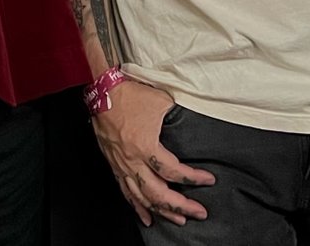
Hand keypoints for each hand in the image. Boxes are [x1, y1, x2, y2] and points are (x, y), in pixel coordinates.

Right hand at [91, 80, 215, 226]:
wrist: (102, 91)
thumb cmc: (129, 95)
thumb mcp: (161, 101)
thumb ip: (176, 115)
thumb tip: (189, 121)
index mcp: (146, 146)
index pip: (174, 171)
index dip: (194, 178)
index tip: (207, 180)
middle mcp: (133, 160)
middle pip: (159, 194)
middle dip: (182, 206)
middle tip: (198, 212)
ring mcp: (122, 165)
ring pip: (142, 198)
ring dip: (162, 211)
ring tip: (178, 219)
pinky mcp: (113, 164)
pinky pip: (125, 191)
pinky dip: (136, 206)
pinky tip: (146, 216)